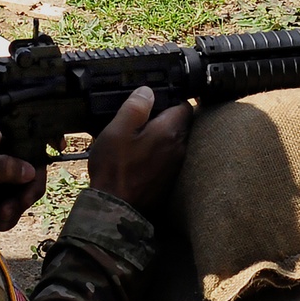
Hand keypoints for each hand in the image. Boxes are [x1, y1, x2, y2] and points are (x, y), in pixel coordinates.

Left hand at [0, 128, 46, 230]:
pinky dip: (7, 218)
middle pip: (35, 174)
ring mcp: (3, 182)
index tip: (59, 148)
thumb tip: (31, 170)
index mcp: (1, 143)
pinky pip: (15, 211)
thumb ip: (3, 167)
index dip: (47, 142)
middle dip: (27, 193)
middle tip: (13, 205)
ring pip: (27, 196)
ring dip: (16, 209)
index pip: (31, 139)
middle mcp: (6, 160)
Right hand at [87, 86, 191, 215]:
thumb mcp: (117, 130)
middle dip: (167, 118)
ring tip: (140, 138)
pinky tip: (141, 158)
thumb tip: (147, 91)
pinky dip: (159, 155)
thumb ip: (135, 107)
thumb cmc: (115, 169)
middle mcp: (179, 148)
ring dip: (162, 138)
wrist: (117, 210)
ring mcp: (176, 167)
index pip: (184, 106)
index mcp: (169, 132)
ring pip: (175, 143)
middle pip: (181, 125)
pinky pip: (169, 160)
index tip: (154, 100)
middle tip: (144, 118)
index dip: (170, 99)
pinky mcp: (169, 182)